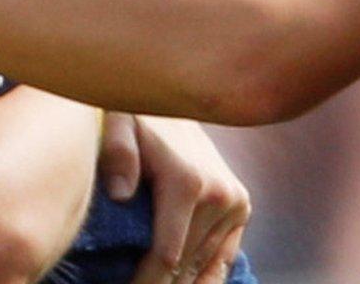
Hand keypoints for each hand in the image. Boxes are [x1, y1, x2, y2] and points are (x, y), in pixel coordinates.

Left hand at [98, 113, 250, 283]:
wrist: (180, 95)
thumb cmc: (138, 113)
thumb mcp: (119, 124)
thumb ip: (117, 154)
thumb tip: (120, 194)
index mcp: (187, 182)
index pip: (166, 255)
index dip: (144, 282)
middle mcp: (218, 195)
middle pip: (185, 265)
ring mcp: (234, 201)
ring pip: (205, 264)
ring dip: (182, 283)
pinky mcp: (241, 205)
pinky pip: (225, 256)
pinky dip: (207, 276)